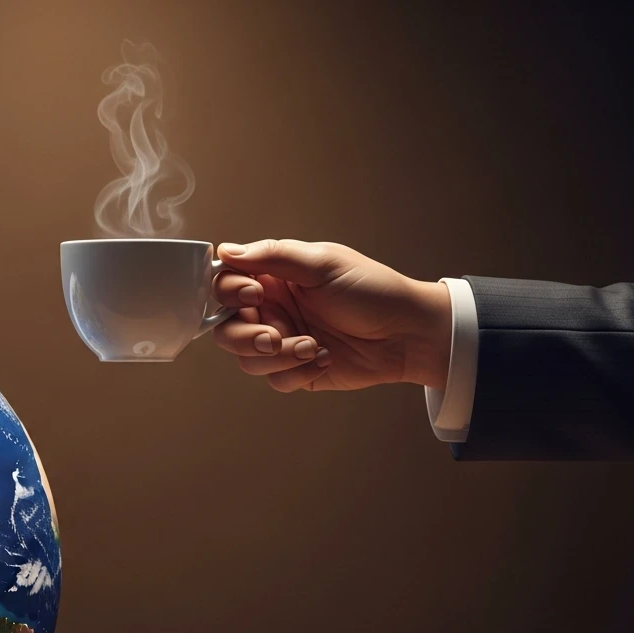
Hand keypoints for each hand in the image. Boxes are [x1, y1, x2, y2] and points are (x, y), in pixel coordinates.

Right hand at [211, 239, 452, 391]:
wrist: (408, 333)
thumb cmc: (374, 291)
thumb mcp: (323, 263)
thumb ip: (273, 256)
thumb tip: (227, 252)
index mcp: (274, 278)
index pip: (225, 284)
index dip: (228, 293)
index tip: (253, 294)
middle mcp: (273, 310)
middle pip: (225, 329)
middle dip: (244, 335)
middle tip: (272, 336)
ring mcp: (282, 341)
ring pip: (247, 359)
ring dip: (277, 356)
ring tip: (312, 347)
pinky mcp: (296, 371)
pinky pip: (275, 380)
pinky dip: (298, 372)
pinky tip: (325, 358)